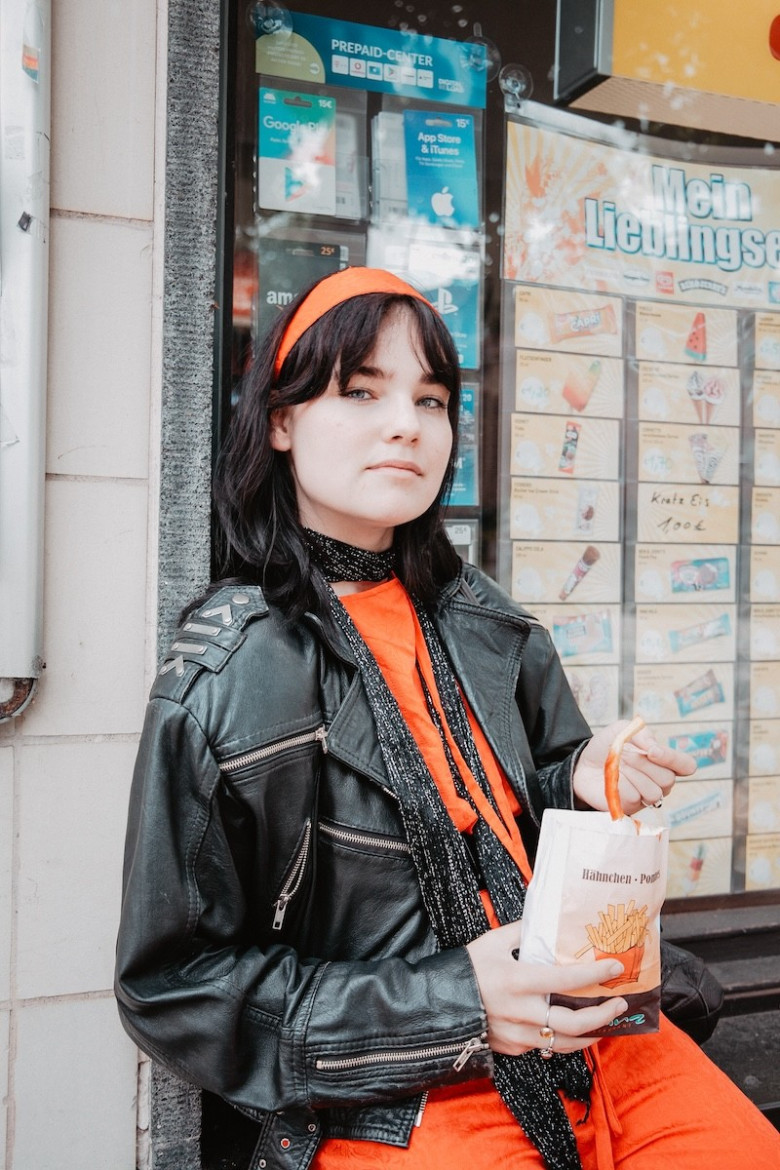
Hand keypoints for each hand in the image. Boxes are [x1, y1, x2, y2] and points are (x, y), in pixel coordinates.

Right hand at [466, 921, 627, 1055]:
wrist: (439, 1004)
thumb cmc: (466, 969)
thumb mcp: (492, 942)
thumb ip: (521, 932)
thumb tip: (544, 921)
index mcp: (518, 980)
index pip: (566, 979)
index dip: (594, 975)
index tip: (614, 968)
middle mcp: (522, 1011)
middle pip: (574, 1022)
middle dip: (604, 1014)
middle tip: (620, 1003)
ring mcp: (518, 1034)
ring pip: (565, 1042)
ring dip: (592, 1033)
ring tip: (607, 1022)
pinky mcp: (514, 1048)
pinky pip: (546, 1046)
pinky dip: (566, 1039)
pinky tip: (577, 1030)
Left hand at [573, 720, 695, 814]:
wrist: (582, 764)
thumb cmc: (606, 747)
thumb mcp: (622, 730)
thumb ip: (642, 734)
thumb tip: (655, 749)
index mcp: (663, 761)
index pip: (686, 765)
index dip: (672, 759)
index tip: (652, 751)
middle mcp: (660, 781)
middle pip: (668, 779)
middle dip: (642, 764)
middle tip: (624, 755)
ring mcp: (646, 796)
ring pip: (653, 792)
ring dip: (632, 776)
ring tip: (618, 767)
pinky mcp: (631, 807)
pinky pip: (634, 798)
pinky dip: (620, 786)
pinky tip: (613, 780)